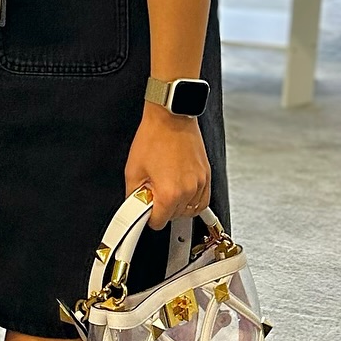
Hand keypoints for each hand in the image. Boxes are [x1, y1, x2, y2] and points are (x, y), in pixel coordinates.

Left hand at [124, 104, 210, 231]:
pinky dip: (192, 200)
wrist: (171, 118)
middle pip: (175, 217)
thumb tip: (135, 207)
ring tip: (166, 190)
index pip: (159, 222)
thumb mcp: (133, 170)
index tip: (145, 212)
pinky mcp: (206, 175)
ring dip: (178, 206)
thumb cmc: (154, 138)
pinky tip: (181, 191)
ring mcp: (201, 183)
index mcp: (169, 192)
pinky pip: (202, 199)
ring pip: (190, 210)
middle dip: (162, 209)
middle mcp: (189, 190)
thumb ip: (134, 194)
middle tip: (153, 193)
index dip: (148, 218)